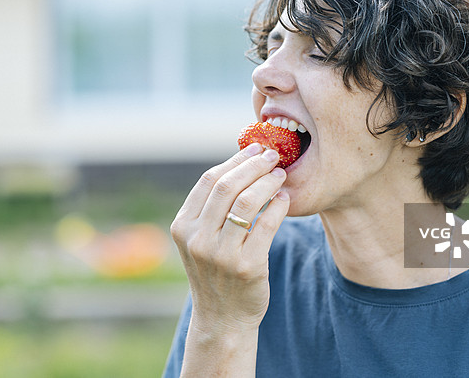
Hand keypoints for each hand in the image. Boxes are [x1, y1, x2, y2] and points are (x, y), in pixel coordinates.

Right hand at [170, 143, 289, 332]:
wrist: (222, 319)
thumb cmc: (216, 272)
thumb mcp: (201, 239)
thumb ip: (212, 208)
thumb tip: (242, 163)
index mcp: (183, 226)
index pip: (209, 181)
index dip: (235, 161)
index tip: (255, 149)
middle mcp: (198, 239)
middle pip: (228, 186)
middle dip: (254, 165)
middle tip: (273, 155)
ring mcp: (221, 255)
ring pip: (247, 202)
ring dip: (268, 182)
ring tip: (281, 175)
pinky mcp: (247, 267)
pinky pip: (267, 225)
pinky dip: (279, 206)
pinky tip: (285, 199)